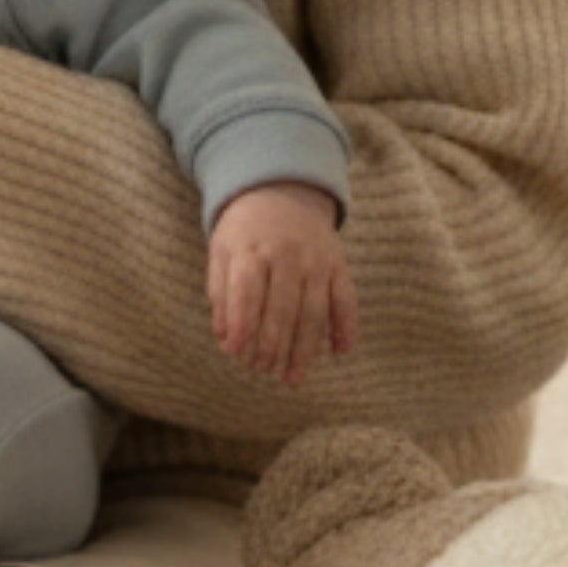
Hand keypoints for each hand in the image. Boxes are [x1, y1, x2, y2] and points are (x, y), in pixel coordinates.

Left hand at [210, 182, 358, 387]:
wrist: (282, 189)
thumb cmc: (244, 230)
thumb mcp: (222, 251)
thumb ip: (220, 293)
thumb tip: (225, 339)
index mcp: (252, 250)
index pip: (247, 291)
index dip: (241, 323)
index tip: (235, 353)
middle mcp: (288, 255)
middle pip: (283, 308)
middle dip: (273, 345)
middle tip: (264, 371)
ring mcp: (317, 260)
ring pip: (314, 310)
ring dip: (305, 348)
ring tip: (293, 377)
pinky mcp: (338, 265)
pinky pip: (346, 298)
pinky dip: (346, 325)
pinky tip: (341, 352)